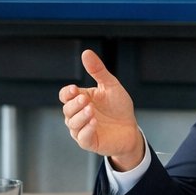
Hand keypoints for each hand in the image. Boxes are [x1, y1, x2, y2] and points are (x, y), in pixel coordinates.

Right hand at [59, 50, 144, 169]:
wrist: (131, 129)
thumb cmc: (118, 107)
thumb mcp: (110, 86)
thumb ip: (98, 71)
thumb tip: (86, 52)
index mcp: (80, 100)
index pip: (65, 96)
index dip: (67, 93)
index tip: (74, 89)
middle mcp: (77, 115)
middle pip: (67, 109)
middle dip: (75, 104)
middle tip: (86, 100)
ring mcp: (82, 129)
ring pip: (72, 124)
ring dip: (80, 116)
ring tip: (91, 111)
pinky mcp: (89, 142)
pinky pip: (82, 137)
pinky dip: (86, 130)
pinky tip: (94, 122)